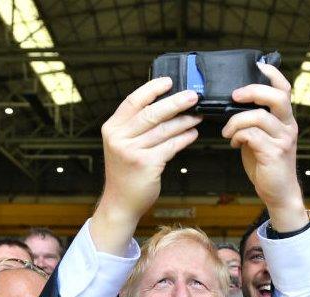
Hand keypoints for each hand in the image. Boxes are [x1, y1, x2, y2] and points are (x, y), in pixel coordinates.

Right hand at [92, 78, 201, 253]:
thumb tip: (164, 106)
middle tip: (193, 97)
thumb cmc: (125, 173)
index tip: (169, 81)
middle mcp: (119, 138)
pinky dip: (184, 139)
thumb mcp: (122, 145)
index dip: (152, 89)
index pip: (133, 101)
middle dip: (176, 102)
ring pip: (164, 130)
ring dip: (184, 121)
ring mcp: (132, 151)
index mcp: (112, 129)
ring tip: (197, 116)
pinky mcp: (146, 164)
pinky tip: (192, 134)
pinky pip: (170, 146)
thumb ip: (135, 127)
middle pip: (152, 113)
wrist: (120, 202)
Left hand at [222, 63, 306, 231]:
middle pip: (277, 96)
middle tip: (234, 96)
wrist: (279, 193)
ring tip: (227, 131)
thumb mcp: (261, 137)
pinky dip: (238, 136)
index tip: (255, 65)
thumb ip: (253, 121)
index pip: (284, 88)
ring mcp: (283, 139)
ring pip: (259, 116)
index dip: (271, 74)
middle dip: (253, 90)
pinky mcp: (275, 153)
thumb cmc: (267, 164)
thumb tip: (231, 105)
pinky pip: (252, 135)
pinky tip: (233, 143)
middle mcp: (288, 125)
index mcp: (286, 118)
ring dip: (236, 121)